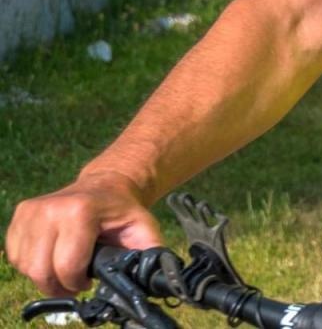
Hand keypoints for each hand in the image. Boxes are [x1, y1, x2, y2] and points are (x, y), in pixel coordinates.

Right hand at [5, 173, 161, 296]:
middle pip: (42, 271)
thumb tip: (156, 274)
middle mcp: (51, 209)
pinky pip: (16, 255)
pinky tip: (51, 256)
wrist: (106, 184)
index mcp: (80, 212)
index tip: (88, 280)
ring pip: (26, 266)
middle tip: (75, 281)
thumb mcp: (142, 228)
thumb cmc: (122, 210)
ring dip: (45, 275)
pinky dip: (31, 264)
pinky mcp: (21, 215)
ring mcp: (32, 211)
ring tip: (65, 266)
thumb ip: (148, 252)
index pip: (67, 266)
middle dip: (59, 285)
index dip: (78, 283)